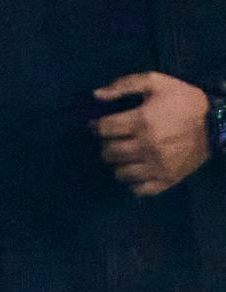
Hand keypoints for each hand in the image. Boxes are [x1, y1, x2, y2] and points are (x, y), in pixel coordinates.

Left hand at [94, 72, 209, 195]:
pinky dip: (133, 183)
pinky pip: (137, 190)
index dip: (97, 126)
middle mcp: (146, 147)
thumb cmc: (184, 101)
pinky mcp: (164, 181)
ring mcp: (155, 167)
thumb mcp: (157, 82)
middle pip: (109, 153)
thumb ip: (125, 85)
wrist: (216, 124)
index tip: (99, 126)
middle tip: (113, 141)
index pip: (105, 129)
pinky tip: (137, 171)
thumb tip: (96, 95)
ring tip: (125, 156)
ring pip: (120, 173)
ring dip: (118, 165)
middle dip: (106, 146)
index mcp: (142, 121)